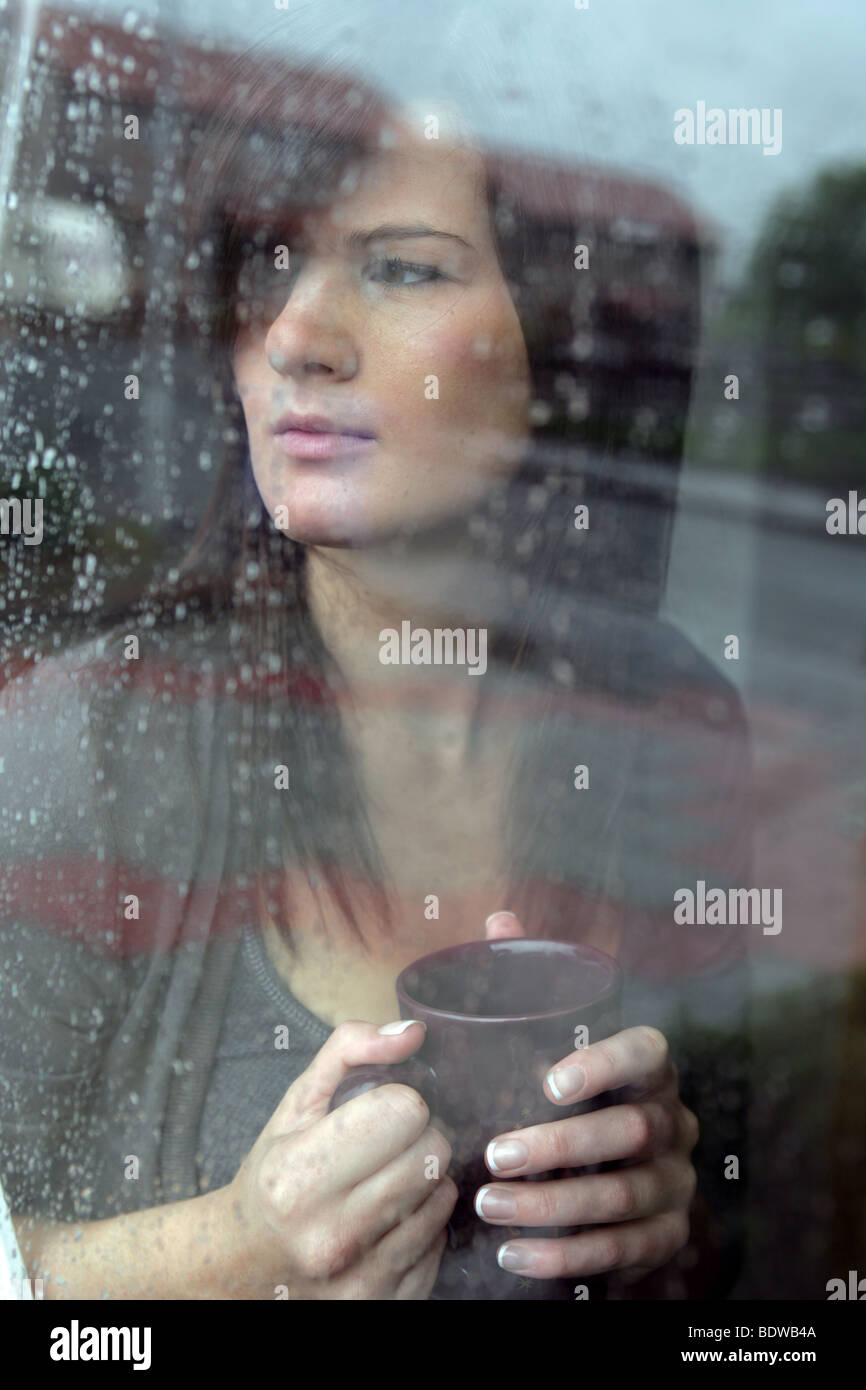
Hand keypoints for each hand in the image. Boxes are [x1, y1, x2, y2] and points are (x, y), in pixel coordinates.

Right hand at [223, 1019, 456, 1298]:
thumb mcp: (296, 1103)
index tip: (381, 1111)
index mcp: (302, 1173)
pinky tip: (393, 1218)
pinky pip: (438, 1246)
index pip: (404, 1111)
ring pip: (442, 1198)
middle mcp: (330, 1233)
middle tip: (392, 1143)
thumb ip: (351, 1050)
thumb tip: (415, 1033)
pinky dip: (425, 1225)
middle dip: (421, 1136)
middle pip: (431, 1153)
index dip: (400, 1101)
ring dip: (428, 1180)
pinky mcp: (380, 1306)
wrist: (242, 1262)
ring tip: (391, 1178)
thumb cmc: (274, 1173)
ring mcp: (358, 1278)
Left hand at [478, 913, 698, 1286]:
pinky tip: (515, 1252)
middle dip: (561, 1147)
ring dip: (554, 1207)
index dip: (605, 1064)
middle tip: (495, 1155)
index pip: (647, 1052)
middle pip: (631, 1132)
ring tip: (491, 1204)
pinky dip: (567, 1256)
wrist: (615, 1172)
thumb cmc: (571, 1092)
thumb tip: (500, 922)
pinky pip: (622, 1252)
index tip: (550, 1080)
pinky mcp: (664, 1235)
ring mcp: (675, 1182)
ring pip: (623, 1197)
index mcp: (650, 1068)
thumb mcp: (554, 1037)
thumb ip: (530, 980)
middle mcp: (673, 1122)